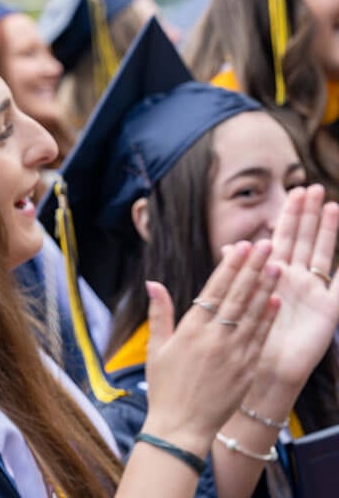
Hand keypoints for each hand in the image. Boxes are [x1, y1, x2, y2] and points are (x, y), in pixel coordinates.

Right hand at [141, 242, 281, 453]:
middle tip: (265, 244)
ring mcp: (234, 353)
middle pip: (237, 295)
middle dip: (252, 268)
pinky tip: (275, 300)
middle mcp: (214, 338)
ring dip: (266, 287)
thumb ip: (159, 313)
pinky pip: (260, 337)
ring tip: (276, 264)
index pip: (214, 290)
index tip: (240, 246)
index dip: (229, 266)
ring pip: (253, 313)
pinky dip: (268, 318)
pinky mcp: (247, 369)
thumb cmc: (165, 387)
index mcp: (190, 330)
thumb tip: (153, 282)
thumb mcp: (155, 348)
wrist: (182, 426)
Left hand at [249, 184, 338, 387]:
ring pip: (321, 253)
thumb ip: (237, 274)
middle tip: (314, 187)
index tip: (293, 190)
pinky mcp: (328, 310)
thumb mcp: (237, 303)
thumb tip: (231, 246)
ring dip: (327, 231)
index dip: (288, 215)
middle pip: (303, 239)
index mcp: (271, 275)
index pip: (281, 237)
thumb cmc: (244, 339)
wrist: (259, 373)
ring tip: (332, 204)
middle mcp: (294, 279)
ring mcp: (313, 292)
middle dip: (309, 214)